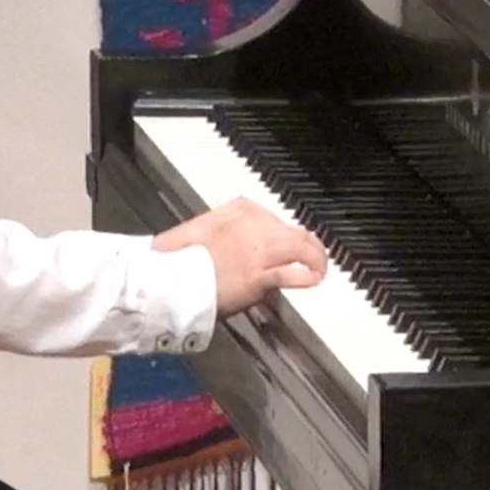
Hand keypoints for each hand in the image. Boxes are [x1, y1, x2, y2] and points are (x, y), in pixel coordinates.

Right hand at [152, 198, 328, 314]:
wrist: (168, 280)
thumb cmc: (175, 259)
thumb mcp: (197, 231)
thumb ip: (220, 232)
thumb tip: (228, 244)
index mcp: (238, 210)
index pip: (272, 218)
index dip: (283, 233)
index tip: (287, 243)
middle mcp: (253, 224)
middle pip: (290, 231)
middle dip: (304, 245)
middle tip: (312, 257)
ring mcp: (258, 249)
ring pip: (300, 247)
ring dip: (315, 258)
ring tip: (320, 268)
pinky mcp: (260, 276)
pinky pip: (293, 273)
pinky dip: (308, 275)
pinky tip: (315, 279)